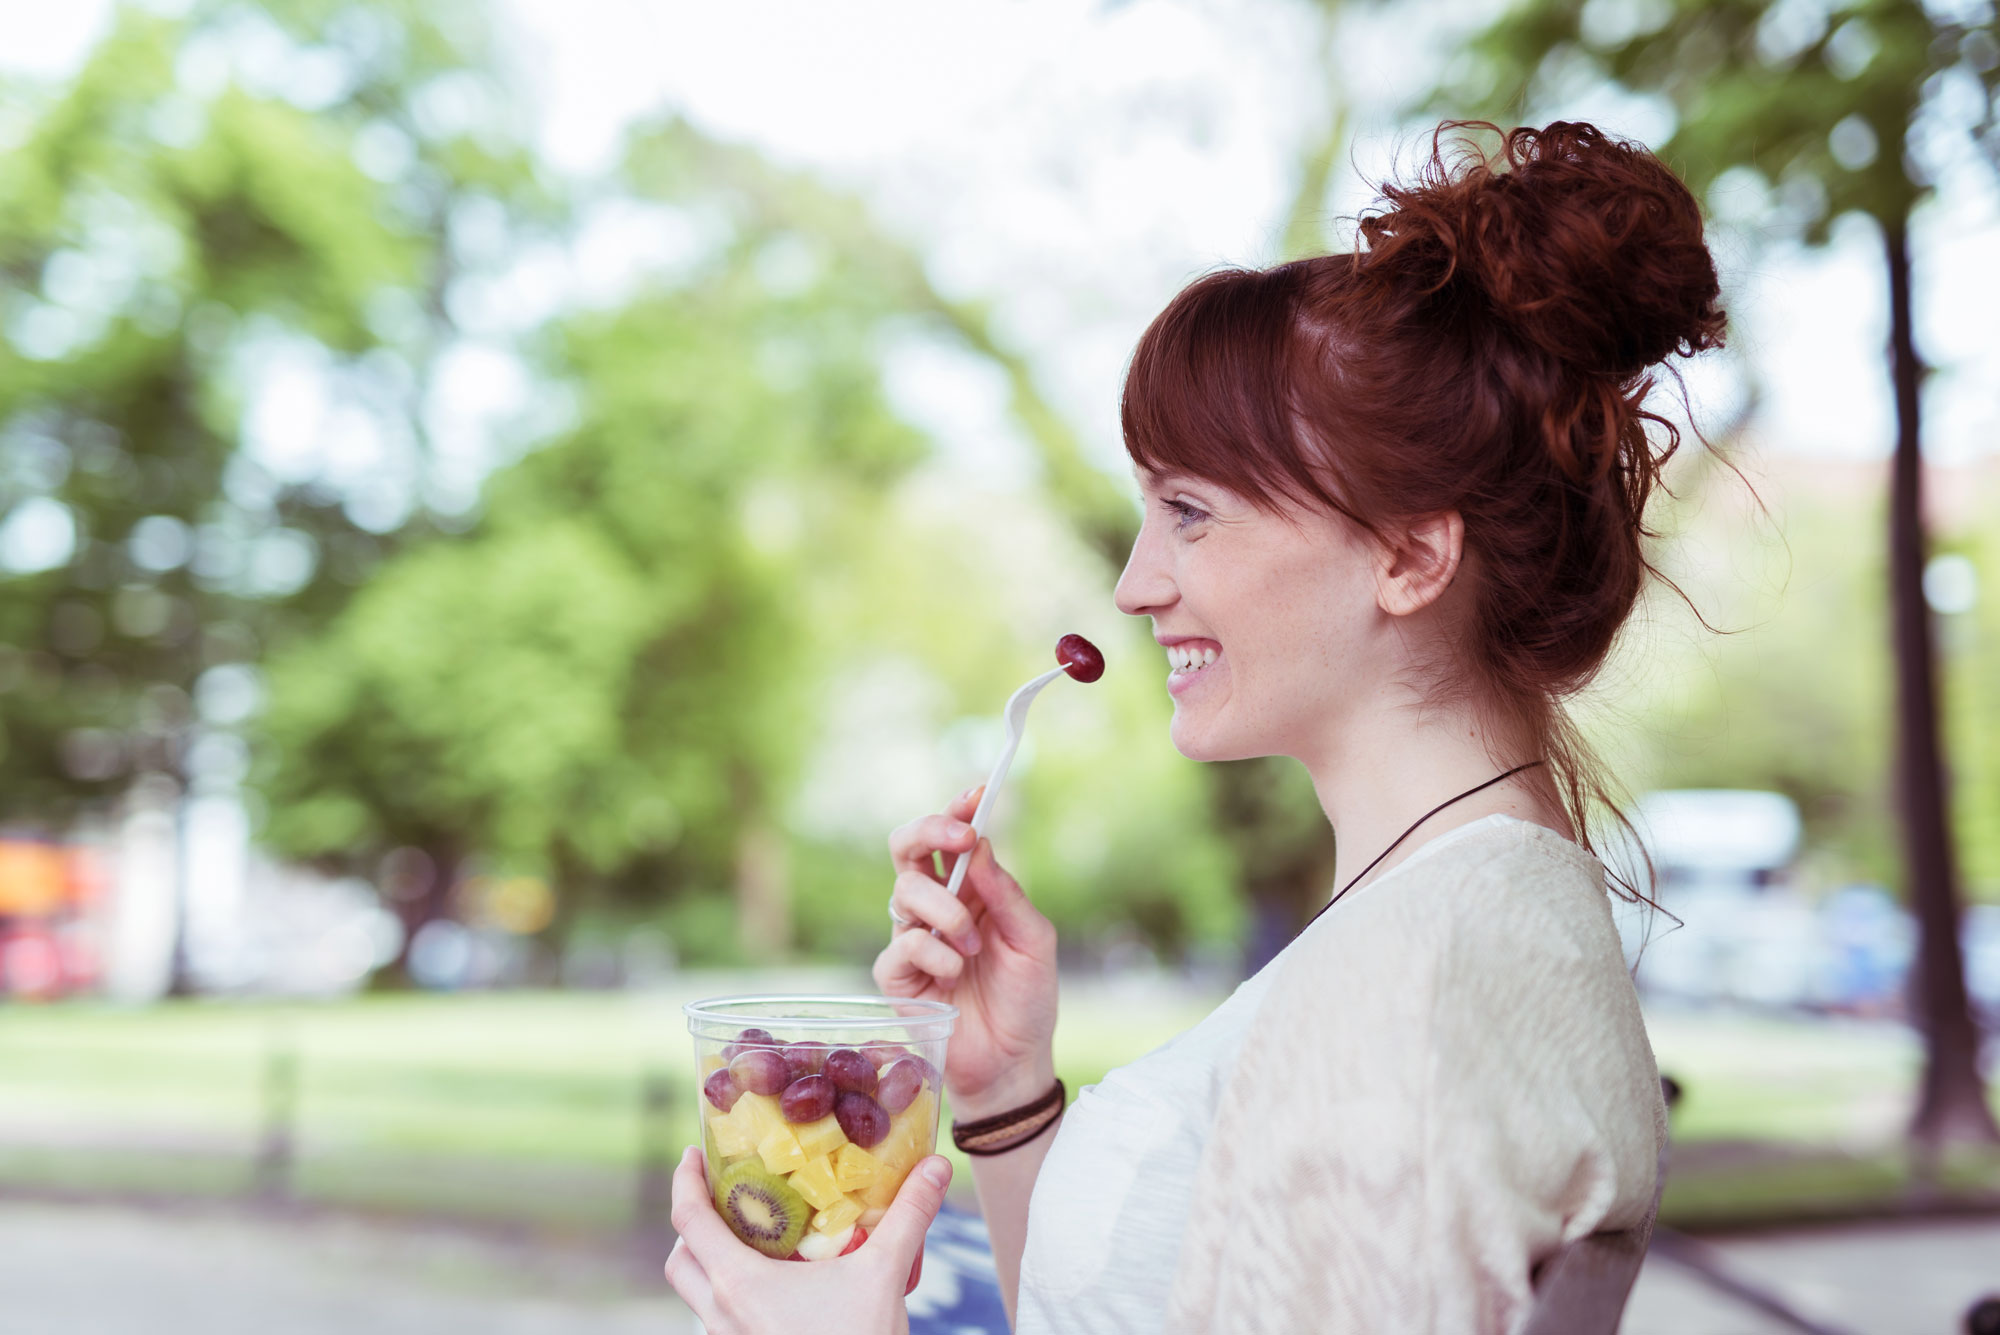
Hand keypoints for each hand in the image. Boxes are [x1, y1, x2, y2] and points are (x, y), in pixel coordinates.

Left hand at [664, 1146, 950, 1334]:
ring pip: (696, 1295)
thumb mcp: (884, 1275)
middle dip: (692, 1225)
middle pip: (680, 1260)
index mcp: (739, 1284)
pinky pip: (719, 1321)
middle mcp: (721, 1314)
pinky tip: (774, 1288)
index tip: (693, 1153)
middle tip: (723, 1198)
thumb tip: (938, 1164)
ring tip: (750, 1240)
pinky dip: (730, 1295)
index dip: (684, 1180)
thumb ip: (909, 1215)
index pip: (688, 1219)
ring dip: (709, 1263)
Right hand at [874, 786, 1059, 1113]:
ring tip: (972, 944)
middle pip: (908, 848)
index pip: (951, 840)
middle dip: (930, 831)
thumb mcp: (1034, 940)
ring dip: (945, 910)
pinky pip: (901, 944)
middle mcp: (936, 907)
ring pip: (904, 892)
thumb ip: (1007, 894)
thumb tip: (978, 847)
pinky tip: (955, 973)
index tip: (976, 795)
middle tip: (961, 840)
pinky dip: (933, 951)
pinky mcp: (896, 976)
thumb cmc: (1026, 999)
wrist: (1013, 1062)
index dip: (956, 811)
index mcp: (970, 891)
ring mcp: (912, 939)